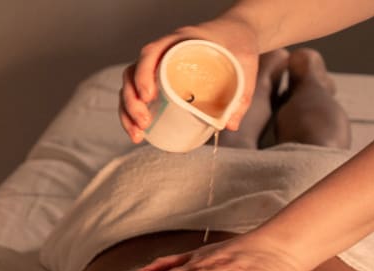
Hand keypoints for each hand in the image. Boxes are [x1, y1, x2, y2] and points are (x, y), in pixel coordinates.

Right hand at [120, 17, 260, 142]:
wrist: (237, 33)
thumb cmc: (239, 44)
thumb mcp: (245, 64)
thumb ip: (241, 92)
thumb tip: (230, 125)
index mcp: (179, 41)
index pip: (150, 53)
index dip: (143, 74)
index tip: (149, 96)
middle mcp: (161, 53)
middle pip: (131, 74)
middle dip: (132, 101)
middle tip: (144, 122)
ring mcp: (156, 68)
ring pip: (129, 88)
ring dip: (127, 112)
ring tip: (138, 134)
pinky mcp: (156, 81)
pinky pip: (136, 96)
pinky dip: (132, 116)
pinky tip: (139, 133)